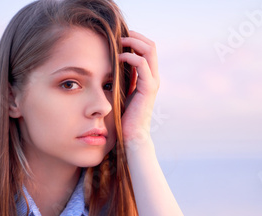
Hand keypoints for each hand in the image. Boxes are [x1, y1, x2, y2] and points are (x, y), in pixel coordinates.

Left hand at [119, 31, 159, 145]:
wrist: (131, 135)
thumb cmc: (123, 116)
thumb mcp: (120, 92)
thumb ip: (120, 78)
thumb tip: (108, 64)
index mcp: (148, 77)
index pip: (147, 49)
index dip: (135, 39)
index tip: (118, 37)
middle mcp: (153, 77)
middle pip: (150, 45)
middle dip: (135, 36)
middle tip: (119, 34)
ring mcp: (152, 82)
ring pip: (149, 50)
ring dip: (133, 42)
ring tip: (119, 42)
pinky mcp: (148, 88)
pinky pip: (142, 64)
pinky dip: (131, 57)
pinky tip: (118, 57)